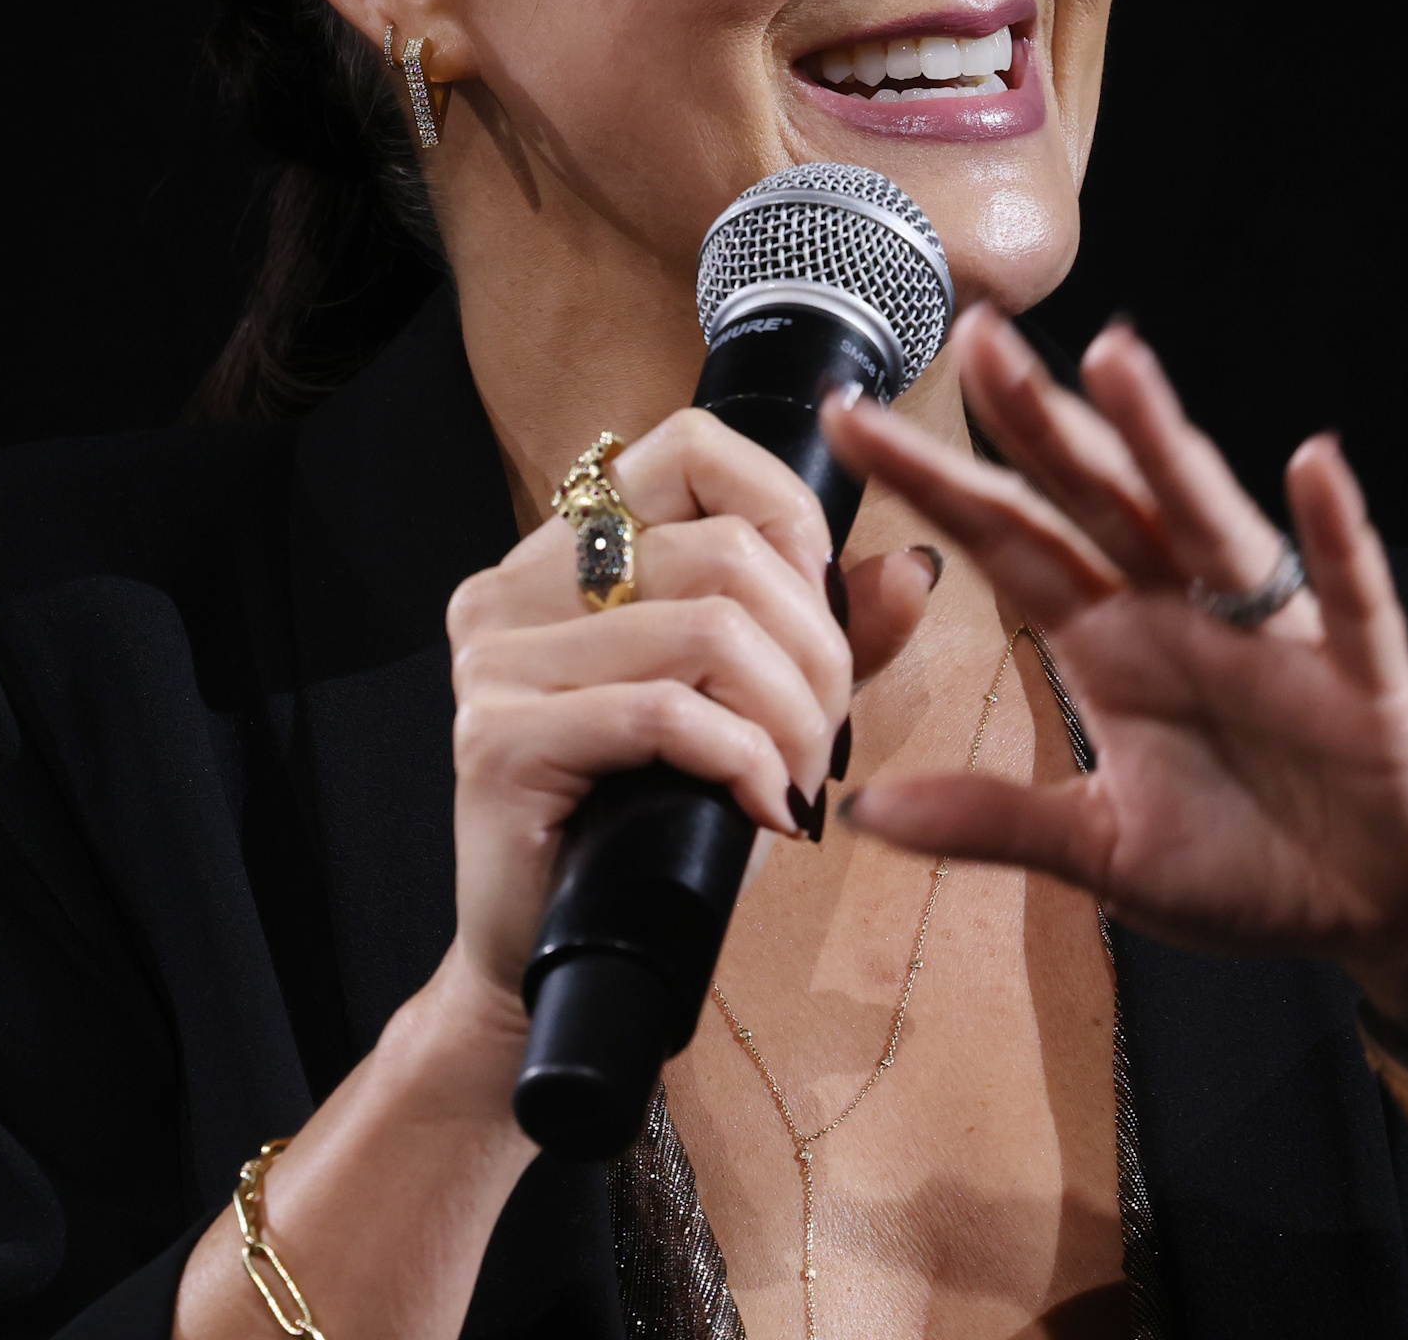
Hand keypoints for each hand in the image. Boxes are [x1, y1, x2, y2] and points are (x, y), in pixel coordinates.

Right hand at [439, 407, 934, 1001]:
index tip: (826, 614)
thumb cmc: (657, 823)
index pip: (691, 449)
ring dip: (791, 719)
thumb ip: (828, 636)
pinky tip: (765, 809)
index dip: (789, 515)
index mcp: (567, 549)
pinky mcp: (493, 739)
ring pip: (706, 630)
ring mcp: (493, 660)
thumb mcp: (760, 711)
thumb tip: (914, 569)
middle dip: (815, 653)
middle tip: (827, 742)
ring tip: (799, 781)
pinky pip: (664, 714)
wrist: (558, 957)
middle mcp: (514, 586)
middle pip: (723, 552)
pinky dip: (746, 762)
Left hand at [822, 308, 1407, 1079]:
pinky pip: (1348, 595)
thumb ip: (991, 821)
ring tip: (1115, 358)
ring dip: (1164, 440)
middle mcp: (1183, 616)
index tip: (849, 417)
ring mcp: (1274, 638)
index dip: (935, 482)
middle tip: (975, 332)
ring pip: (1206, 518)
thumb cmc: (1254, 869)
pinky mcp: (1362, 679)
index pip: (1008, 544)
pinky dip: (1331, 535)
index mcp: (1115, 648)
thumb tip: (861, 809)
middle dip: (1035, 421)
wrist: (1388, 914)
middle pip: (1094, 500)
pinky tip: (1313, 465)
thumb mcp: (1103, 852)